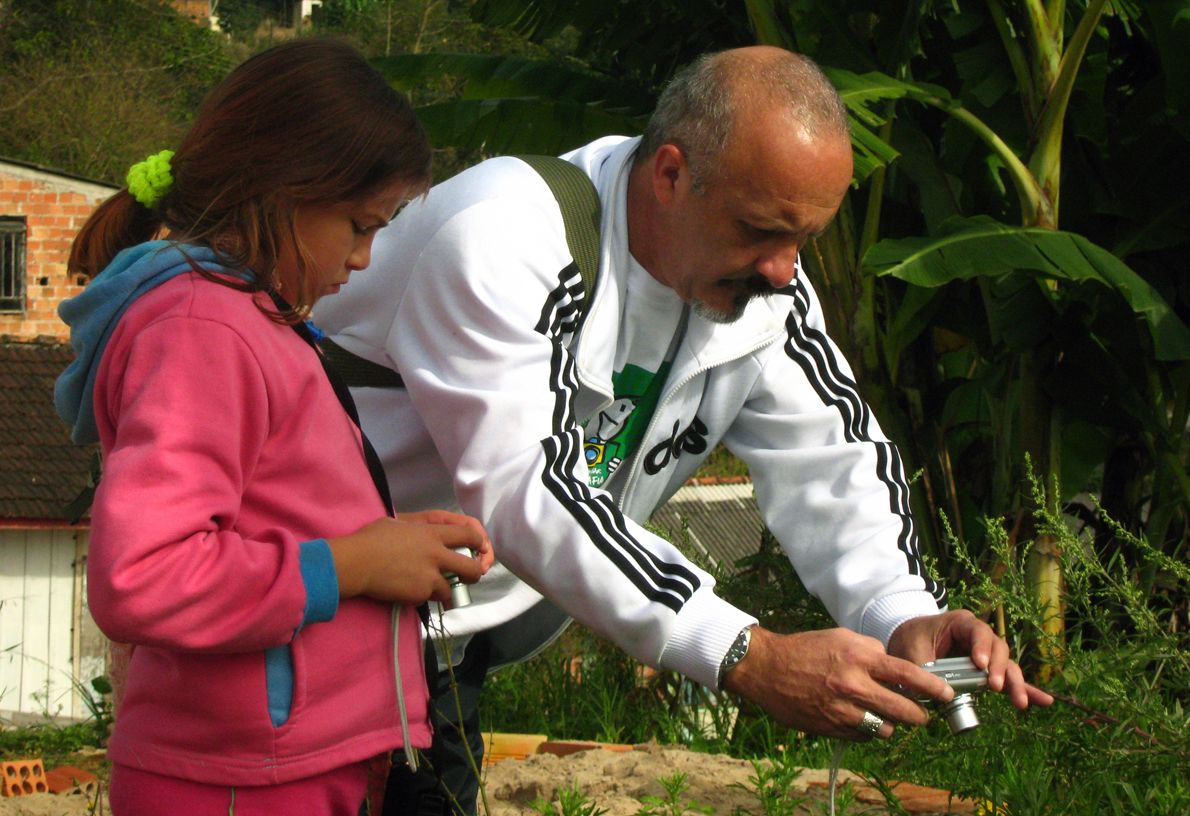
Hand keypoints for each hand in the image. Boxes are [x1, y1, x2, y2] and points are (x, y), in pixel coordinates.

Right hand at [328, 514, 488, 603]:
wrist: (357, 562)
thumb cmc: (372, 538)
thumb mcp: (398, 523)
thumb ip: (418, 528)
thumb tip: (424, 532)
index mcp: (433, 533)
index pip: (470, 534)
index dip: (479, 542)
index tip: (477, 549)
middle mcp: (437, 554)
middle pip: (471, 568)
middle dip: (474, 574)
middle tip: (467, 578)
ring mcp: (430, 576)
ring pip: (451, 588)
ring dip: (445, 590)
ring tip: (433, 588)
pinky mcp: (420, 594)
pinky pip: (430, 598)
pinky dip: (424, 597)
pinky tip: (410, 592)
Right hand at [723, 627, 953, 740]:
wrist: (767, 668)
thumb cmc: (805, 649)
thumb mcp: (841, 637)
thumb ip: (871, 650)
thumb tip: (894, 667)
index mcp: (859, 657)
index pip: (908, 675)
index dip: (933, 687)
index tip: (946, 693)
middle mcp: (854, 685)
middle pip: (904, 710)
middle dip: (920, 715)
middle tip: (922, 714)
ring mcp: (842, 709)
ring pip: (886, 729)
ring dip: (892, 724)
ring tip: (887, 716)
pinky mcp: (831, 727)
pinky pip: (863, 735)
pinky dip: (868, 730)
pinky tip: (862, 718)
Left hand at [888, 610, 1053, 708]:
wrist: (908, 640)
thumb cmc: (910, 640)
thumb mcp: (912, 651)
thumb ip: (924, 669)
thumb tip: (936, 692)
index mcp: (961, 623)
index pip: (978, 631)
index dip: (982, 647)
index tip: (980, 665)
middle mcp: (978, 636)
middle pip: (999, 649)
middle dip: (1000, 669)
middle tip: (995, 687)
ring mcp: (986, 653)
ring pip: (1007, 666)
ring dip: (1015, 684)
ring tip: (1020, 703)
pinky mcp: (988, 670)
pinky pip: (1008, 679)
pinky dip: (1024, 689)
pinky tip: (1043, 700)